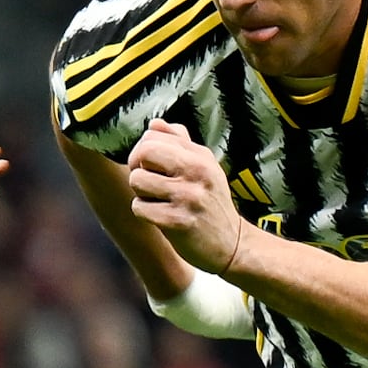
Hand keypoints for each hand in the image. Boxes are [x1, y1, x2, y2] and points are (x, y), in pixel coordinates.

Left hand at [124, 119, 248, 275]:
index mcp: (200, 155)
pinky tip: (160, 217)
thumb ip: (179, 143)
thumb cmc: (210, 203)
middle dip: (136, 167)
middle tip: (147, 181)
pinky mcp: (178, 221)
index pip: (153, 135)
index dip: (143, 150)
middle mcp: (197, 171)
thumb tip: (154, 124)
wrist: (231, 244)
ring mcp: (188, 196)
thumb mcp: (204, 167)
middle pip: (143, 152)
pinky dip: (144, 213)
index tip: (151, 165)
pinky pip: (139, 208)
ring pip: (137, 181)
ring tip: (157, 201)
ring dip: (140, 193)